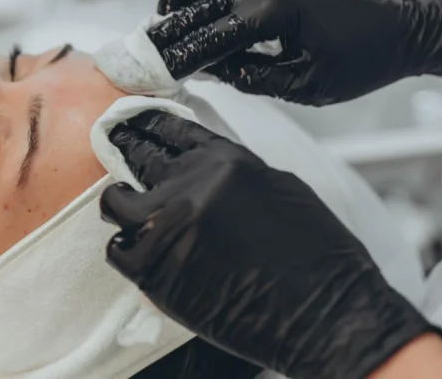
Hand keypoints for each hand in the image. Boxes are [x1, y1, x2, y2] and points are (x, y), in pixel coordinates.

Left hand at [100, 109, 441, 377]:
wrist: (324, 314)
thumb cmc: (317, 257)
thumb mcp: (281, 189)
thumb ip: (232, 174)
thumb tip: (201, 168)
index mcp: (226, 161)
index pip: (171, 130)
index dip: (150, 128)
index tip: (136, 128)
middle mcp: (191, 185)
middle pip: (139, 157)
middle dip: (126, 154)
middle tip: (116, 153)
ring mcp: (169, 226)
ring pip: (118, 203)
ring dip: (121, 206)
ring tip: (126, 211)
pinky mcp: (155, 268)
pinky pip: (118, 250)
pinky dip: (124, 249)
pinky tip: (135, 250)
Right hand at [149, 0, 441, 104]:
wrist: (403, 24)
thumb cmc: (361, 61)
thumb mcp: (304, 85)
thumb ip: (249, 78)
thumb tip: (209, 70)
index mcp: (276, 10)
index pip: (210, 37)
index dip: (178, 59)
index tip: (153, 75)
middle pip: (196, 3)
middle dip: (167, 33)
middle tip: (145, 57)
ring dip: (178, 0)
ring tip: (166, 31)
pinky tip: (190, 9)